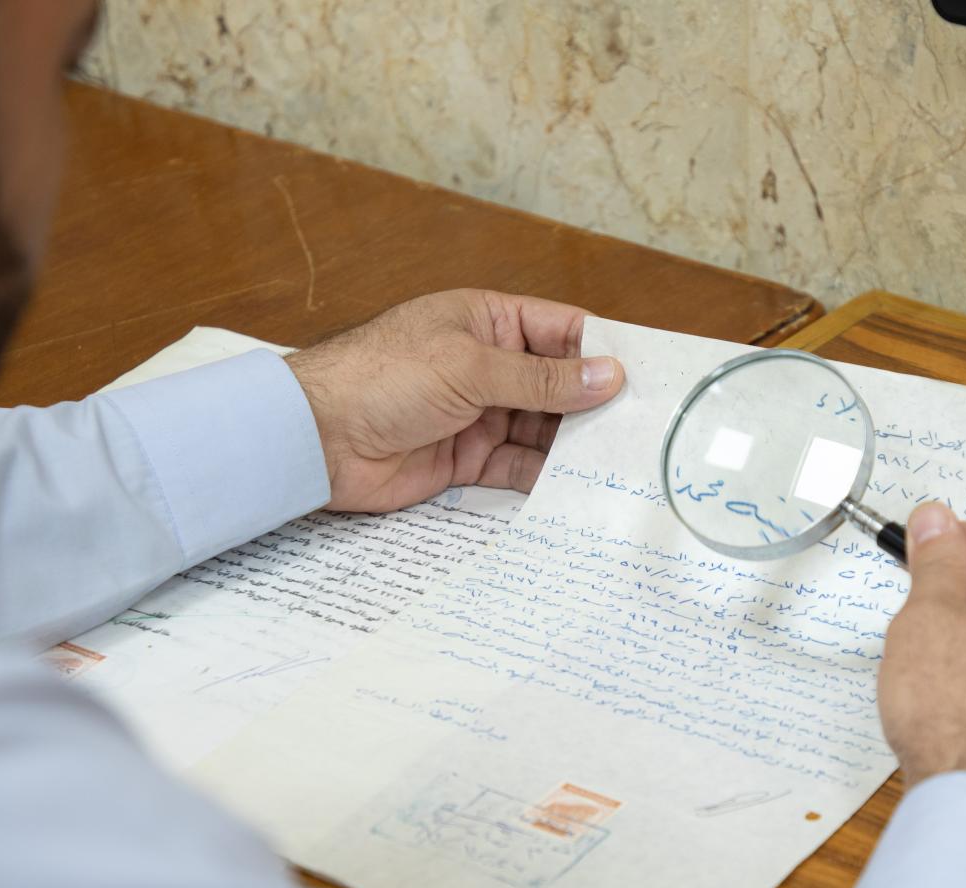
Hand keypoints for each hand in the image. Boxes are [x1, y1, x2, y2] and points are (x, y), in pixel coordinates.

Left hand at [286, 290, 625, 511]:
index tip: (649, 375)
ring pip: (543, 429)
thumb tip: (608, 376)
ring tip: (623, 463)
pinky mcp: (466, 458)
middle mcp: (487, 365)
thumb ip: (541, 379)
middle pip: (558, 384)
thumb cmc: (381, 378)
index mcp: (487, 321)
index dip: (603, 350)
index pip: (561, 330)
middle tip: (647, 430)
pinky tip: (579, 488)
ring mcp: (478, 413)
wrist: (316, 439)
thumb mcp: (470, 368)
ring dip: (577, 445)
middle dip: (596, 406)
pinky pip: (518, 466)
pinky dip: (546, 477)